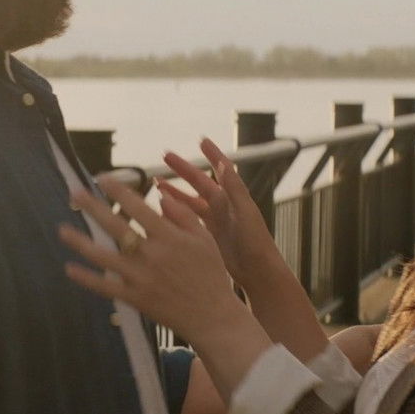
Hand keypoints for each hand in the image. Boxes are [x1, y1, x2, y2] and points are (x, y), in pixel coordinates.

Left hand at [59, 176, 249, 344]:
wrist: (212, 316)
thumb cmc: (211, 274)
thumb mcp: (204, 239)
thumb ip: (182, 216)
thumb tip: (160, 196)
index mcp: (169, 237)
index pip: (138, 207)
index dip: (119, 191)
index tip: (103, 177)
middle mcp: (152, 255)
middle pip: (115, 227)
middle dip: (93, 208)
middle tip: (74, 193)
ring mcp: (141, 278)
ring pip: (104, 257)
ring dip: (81, 243)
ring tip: (62, 230)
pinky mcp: (135, 298)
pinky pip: (105, 287)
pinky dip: (86, 278)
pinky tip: (70, 268)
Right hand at [158, 138, 281, 285]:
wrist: (258, 273)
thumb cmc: (256, 243)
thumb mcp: (245, 212)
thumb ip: (234, 187)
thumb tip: (224, 163)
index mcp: (232, 197)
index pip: (221, 169)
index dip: (212, 154)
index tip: (202, 140)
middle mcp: (223, 206)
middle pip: (199, 182)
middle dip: (183, 169)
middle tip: (166, 156)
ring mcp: (215, 221)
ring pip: (190, 201)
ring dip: (175, 191)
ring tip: (156, 182)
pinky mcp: (208, 236)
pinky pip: (189, 219)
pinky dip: (176, 213)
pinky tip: (163, 210)